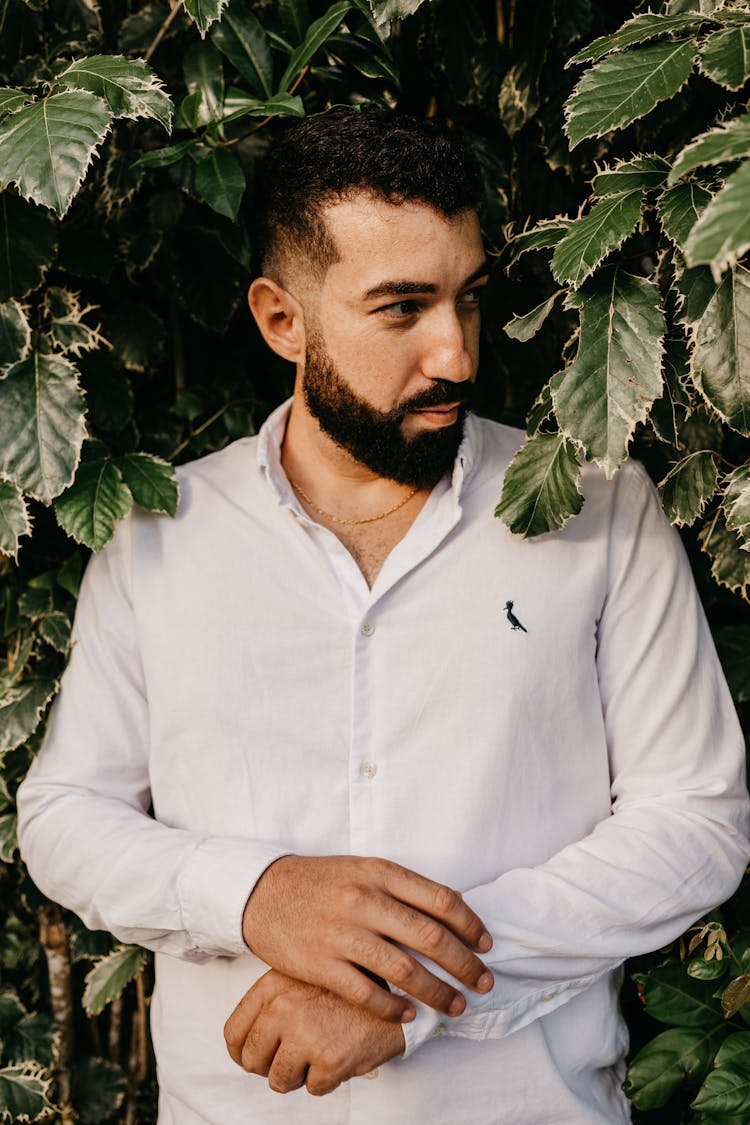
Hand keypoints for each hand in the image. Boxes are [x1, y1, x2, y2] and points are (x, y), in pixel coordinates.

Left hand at [224, 969, 405, 1095]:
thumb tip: (242, 1042)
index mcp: (272, 987)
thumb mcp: (303, 974)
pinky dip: (327, 1079)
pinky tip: (341, 1052)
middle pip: (253, 1062)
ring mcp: (305, 1034)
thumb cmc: (347, 984)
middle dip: (272, 1066)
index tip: (257, 1057)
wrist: (396, 988)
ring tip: (321, 1050)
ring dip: (300, 1075)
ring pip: (279, 1081)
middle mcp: (283, 1009)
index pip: (233, 1033)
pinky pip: (313, 1089)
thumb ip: (272, 1000)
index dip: (242, 1052)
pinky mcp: (329, 1060)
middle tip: (296, 1056)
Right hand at [242, 854, 492, 1022]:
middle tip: (483, 982)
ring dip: (437, 992)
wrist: (262, 893)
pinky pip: (367, 993)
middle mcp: (364, 900)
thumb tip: (453, 904)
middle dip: (464, 965)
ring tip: (455, 1005)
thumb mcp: (363, 869)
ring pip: (405, 969)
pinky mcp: (321, 964)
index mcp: (379, 873)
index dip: (470, 925)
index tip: (485, 945)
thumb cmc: (321, 882)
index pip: (440, 900)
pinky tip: (408, 1015)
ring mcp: (342, 933)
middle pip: (430, 937)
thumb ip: (403, 886)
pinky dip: (393, 1007)